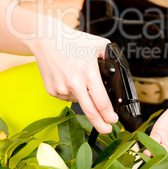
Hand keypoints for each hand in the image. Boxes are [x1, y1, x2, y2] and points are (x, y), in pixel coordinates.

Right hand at [28, 17, 117, 133]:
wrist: (46, 39)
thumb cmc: (73, 41)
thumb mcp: (98, 45)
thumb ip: (111, 57)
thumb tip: (119, 71)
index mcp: (88, 74)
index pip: (102, 103)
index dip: (109, 115)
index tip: (114, 120)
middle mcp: (74, 84)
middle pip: (90, 112)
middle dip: (101, 125)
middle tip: (107, 129)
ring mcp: (61, 89)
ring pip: (78, 101)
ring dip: (83, 96)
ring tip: (79, 78)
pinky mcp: (52, 91)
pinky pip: (67, 97)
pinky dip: (71, 91)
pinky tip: (69, 78)